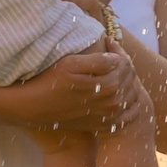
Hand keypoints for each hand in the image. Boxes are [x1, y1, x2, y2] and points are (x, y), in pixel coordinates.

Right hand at [17, 49, 143, 135]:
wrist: (33, 107)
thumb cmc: (49, 81)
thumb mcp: (70, 64)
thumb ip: (99, 61)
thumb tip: (117, 59)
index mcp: (109, 86)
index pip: (125, 63)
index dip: (118, 49)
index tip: (107, 41)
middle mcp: (114, 102)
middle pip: (130, 77)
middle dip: (123, 62)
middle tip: (111, 53)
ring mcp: (111, 116)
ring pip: (133, 93)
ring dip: (127, 79)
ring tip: (114, 69)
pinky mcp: (106, 125)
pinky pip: (131, 114)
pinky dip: (132, 102)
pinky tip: (123, 93)